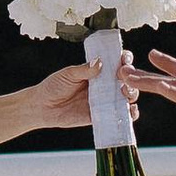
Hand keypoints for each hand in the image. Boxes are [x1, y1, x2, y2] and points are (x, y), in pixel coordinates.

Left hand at [19, 60, 139, 131]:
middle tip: (124, 79)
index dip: (124, 60)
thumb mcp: (68, 75)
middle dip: (130, 78)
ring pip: (126, 97)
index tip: (125, 60)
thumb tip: (99, 62)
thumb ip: (84, 70)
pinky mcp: (102, 115)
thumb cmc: (54, 87)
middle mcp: (104, 85)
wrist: (43, 107)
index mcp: (97, 72)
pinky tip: (130, 111)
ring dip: (132, 94)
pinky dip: (129, 114)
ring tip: (127, 94)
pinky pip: (119, 115)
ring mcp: (104, 100)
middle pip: (125, 80)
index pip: (115, 63)